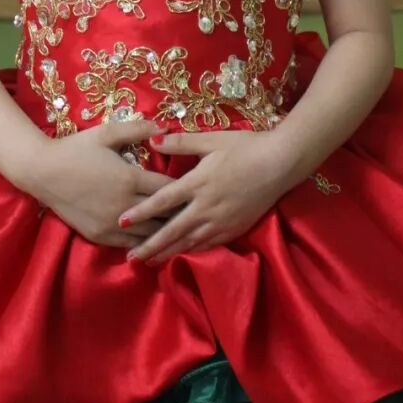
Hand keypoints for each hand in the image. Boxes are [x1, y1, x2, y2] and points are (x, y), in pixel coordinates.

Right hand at [22, 116, 186, 248]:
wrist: (42, 172)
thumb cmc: (76, 149)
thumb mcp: (106, 133)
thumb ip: (138, 129)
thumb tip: (165, 127)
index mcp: (130, 178)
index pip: (169, 189)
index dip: (185, 190)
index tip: (196, 188)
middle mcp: (125, 205)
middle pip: (164, 215)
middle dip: (179, 213)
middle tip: (194, 211)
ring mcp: (112, 224)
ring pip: (150, 234)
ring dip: (164, 230)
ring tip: (180, 228)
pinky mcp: (100, 236)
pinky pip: (130, 244)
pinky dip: (144, 241)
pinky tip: (155, 240)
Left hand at [118, 128, 292, 265]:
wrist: (280, 163)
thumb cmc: (245, 147)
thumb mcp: (212, 140)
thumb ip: (182, 143)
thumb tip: (153, 140)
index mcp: (198, 183)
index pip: (162, 201)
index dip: (141, 212)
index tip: (121, 221)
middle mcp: (206, 207)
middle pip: (172, 231)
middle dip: (150, 246)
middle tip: (130, 258)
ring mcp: (221, 221)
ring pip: (189, 242)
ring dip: (167, 253)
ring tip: (150, 263)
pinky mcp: (234, 229)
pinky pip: (208, 245)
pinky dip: (191, 252)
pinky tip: (181, 257)